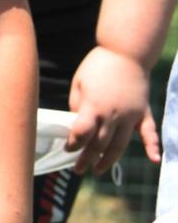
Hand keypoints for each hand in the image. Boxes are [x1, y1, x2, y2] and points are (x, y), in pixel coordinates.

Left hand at [66, 44, 159, 172]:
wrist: (126, 52)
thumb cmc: (97, 65)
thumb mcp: (79, 83)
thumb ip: (77, 105)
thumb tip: (76, 123)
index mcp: (94, 107)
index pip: (81, 133)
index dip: (73, 144)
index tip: (67, 149)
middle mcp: (113, 115)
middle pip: (99, 144)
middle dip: (87, 158)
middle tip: (78, 169)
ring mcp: (130, 115)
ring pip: (120, 144)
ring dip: (109, 159)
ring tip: (98, 170)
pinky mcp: (143, 112)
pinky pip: (149, 132)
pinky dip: (152, 146)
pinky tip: (154, 160)